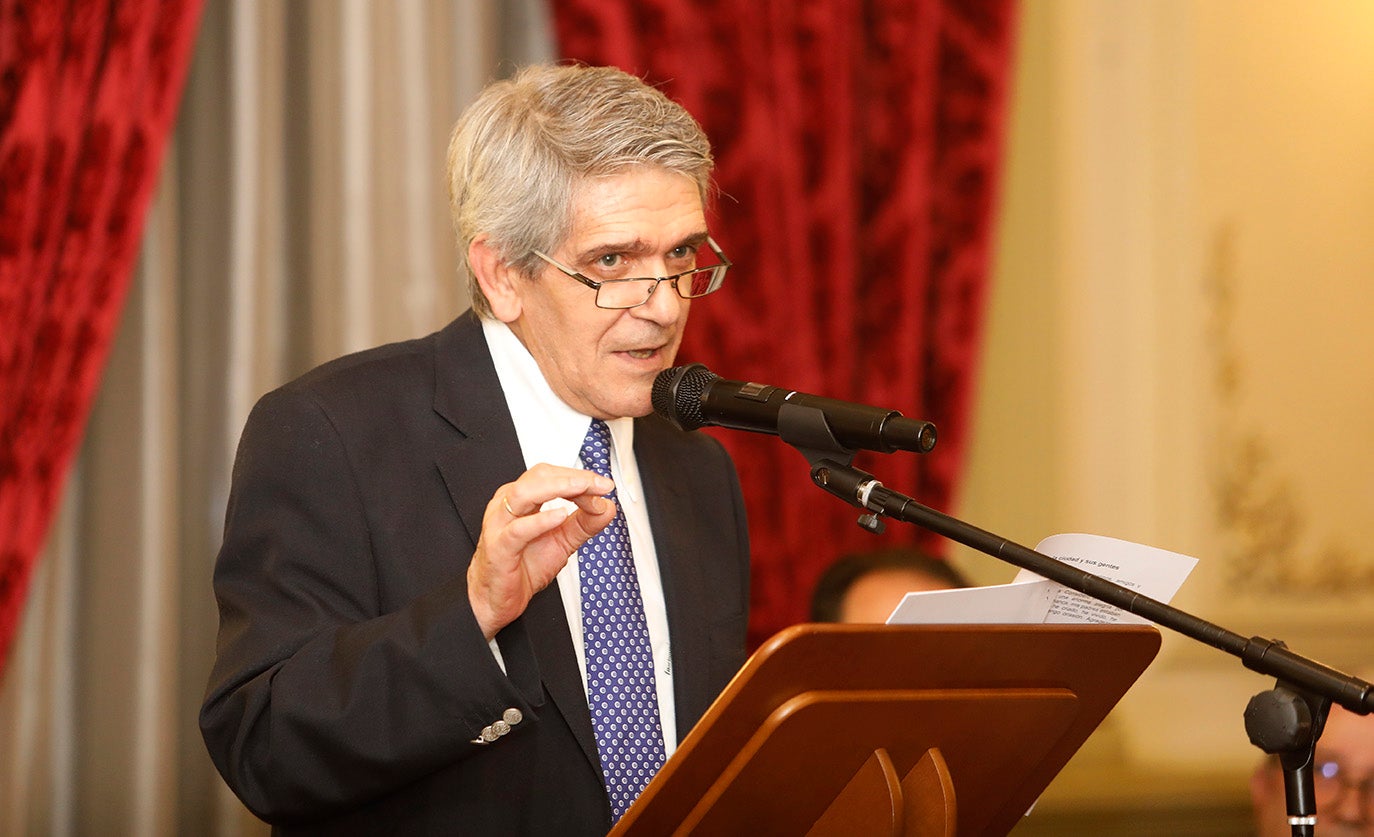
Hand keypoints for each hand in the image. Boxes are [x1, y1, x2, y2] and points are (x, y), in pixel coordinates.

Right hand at [468, 464, 616, 639]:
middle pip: (539, 476)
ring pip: (524, 494)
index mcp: (522, 499)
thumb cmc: (521, 566)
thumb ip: (584, 524)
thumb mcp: (561, 542)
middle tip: (599, 485)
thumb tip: (606, 508)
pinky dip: (540, 521)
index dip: (578, 476)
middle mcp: (508, 506)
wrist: (497, 600)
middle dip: (573, 478)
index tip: (603, 486)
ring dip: (558, 488)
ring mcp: (500, 525)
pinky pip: (518, 530)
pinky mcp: (499, 548)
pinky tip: (560, 516)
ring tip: (583, 490)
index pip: (550, 475)